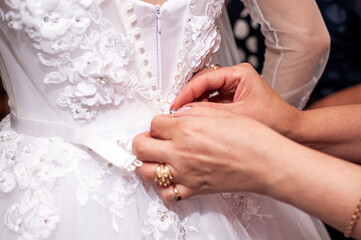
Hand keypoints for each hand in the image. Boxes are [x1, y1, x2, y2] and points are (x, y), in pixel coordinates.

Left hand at [133, 107, 288, 201]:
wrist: (266, 162)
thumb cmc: (250, 137)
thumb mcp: (220, 113)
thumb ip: (193, 112)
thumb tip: (177, 114)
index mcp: (186, 129)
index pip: (154, 123)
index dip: (158, 122)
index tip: (165, 124)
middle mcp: (180, 152)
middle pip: (140, 146)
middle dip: (142, 140)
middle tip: (151, 139)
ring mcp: (184, 173)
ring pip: (146, 171)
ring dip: (147, 162)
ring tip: (156, 157)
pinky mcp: (193, 189)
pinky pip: (166, 193)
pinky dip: (163, 186)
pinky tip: (170, 177)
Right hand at [171, 63, 299, 136]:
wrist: (291, 131)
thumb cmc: (275, 121)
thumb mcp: (237, 116)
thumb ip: (208, 112)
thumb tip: (184, 111)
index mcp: (240, 73)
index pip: (205, 77)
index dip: (188, 91)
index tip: (176, 104)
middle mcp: (236, 76)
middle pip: (203, 81)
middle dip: (189, 96)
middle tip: (177, 110)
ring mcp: (233, 86)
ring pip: (206, 90)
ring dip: (194, 102)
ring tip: (184, 115)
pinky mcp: (232, 96)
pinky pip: (211, 98)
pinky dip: (202, 107)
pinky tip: (195, 117)